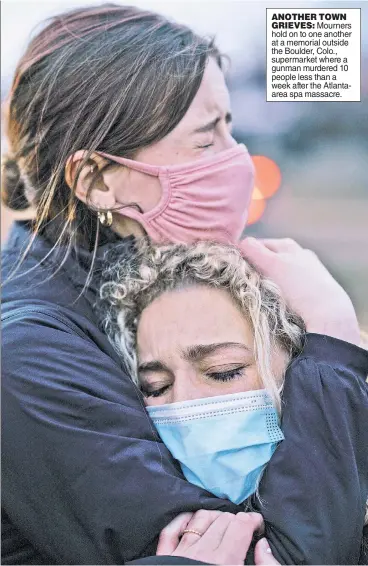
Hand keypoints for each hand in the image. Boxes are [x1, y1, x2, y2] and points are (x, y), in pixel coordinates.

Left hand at [157, 509, 271, 564]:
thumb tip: (261, 545)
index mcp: (225, 561)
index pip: (241, 525)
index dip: (252, 521)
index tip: (257, 525)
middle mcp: (203, 552)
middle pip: (224, 520)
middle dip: (236, 520)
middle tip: (243, 528)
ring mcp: (182, 552)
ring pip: (200, 519)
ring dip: (214, 517)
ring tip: (222, 523)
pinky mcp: (165, 558)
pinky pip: (172, 530)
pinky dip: (183, 520)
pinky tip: (192, 522)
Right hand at [239, 237, 359, 345]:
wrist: (328, 312)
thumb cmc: (299, 287)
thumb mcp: (273, 265)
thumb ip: (255, 251)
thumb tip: (241, 242)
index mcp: (287, 246)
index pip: (257, 245)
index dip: (246, 255)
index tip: (238, 269)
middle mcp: (298, 254)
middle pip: (268, 258)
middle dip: (257, 268)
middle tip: (249, 283)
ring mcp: (306, 272)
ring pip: (277, 273)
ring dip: (268, 281)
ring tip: (264, 294)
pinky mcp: (310, 289)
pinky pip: (288, 286)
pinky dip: (281, 291)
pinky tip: (280, 301)